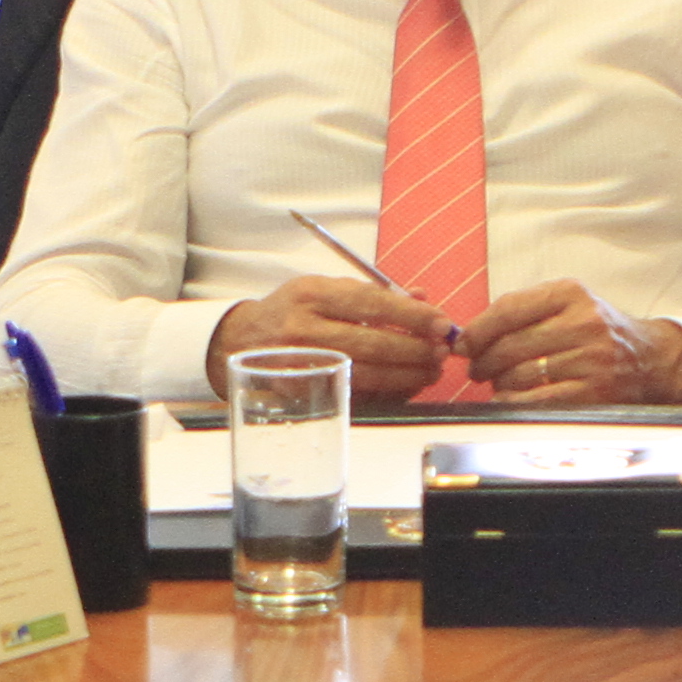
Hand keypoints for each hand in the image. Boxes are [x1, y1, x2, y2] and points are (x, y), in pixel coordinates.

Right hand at [208, 273, 458, 406]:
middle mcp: (304, 328)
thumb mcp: (325, 289)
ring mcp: (302, 363)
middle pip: (372, 343)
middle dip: (415, 350)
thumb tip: (422, 299)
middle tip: (441, 352)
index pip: (372, 303)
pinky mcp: (303, 390)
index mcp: (313, 294)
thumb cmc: (293, 311)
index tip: (440, 322)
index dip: (412, 316)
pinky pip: (353, 392)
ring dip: (406, 375)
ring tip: (430, 371)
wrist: (240, 341)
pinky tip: (405, 386)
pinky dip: (385, 390)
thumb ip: (373, 293)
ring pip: (366, 373)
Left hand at [460, 280, 681, 404]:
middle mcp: (584, 323)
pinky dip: (513, 402)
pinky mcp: (594, 393)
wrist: (651, 360)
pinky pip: (536, 401)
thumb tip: (468, 337)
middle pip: (509, 346)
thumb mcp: (569, 305)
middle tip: (475, 369)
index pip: (508, 309)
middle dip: (483, 361)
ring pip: (519, 375)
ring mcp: (591, 359)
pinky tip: (510, 399)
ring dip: (498, 383)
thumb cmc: (598, 333)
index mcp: (571, 293)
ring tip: (498, 383)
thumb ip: (523, 311)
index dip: (477, 330)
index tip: (462, 344)